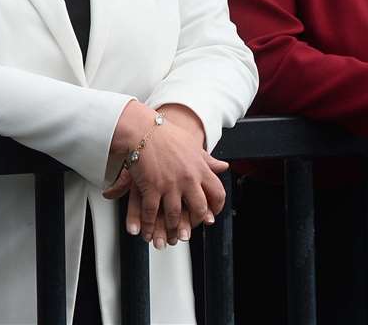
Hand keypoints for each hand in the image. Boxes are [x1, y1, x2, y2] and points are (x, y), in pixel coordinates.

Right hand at [103, 102, 227, 246]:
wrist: (143, 128)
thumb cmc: (166, 135)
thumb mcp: (192, 146)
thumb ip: (208, 160)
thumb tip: (223, 167)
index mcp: (200, 168)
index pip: (217, 193)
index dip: (216, 207)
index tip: (211, 214)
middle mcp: (188, 179)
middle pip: (198, 209)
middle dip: (194, 223)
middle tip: (189, 231)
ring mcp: (170, 185)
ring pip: (175, 215)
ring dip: (172, 230)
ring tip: (169, 238)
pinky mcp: (152, 187)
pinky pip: (151, 213)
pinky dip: (149, 226)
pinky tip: (147, 232)